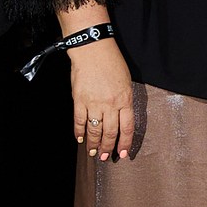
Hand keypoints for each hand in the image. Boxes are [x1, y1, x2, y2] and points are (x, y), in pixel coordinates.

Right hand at [67, 39, 134, 161]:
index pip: (127, 128)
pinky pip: (79, 121)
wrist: (93, 49)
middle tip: (106, 158)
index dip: (125, 143)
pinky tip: (80, 139)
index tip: (123, 154)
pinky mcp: (79, 100)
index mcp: (125, 99)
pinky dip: (79, 132)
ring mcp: (94, 103)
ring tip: (93, 152)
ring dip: (94, 144)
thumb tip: (121, 117)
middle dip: (108, 147)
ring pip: (95, 130)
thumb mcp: (125, 81)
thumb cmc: (111, 62)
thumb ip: (124, 100)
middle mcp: (110, 104)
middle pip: (110, 132)